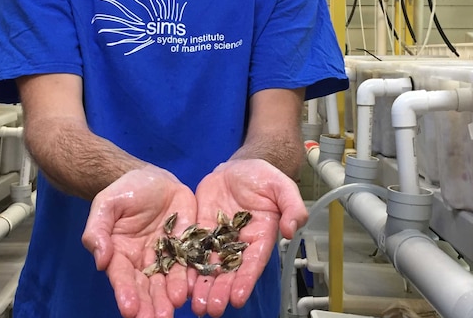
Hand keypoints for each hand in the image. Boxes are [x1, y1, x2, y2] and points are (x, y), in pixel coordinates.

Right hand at [83, 165, 196, 317]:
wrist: (152, 178)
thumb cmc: (124, 192)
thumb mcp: (106, 205)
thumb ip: (98, 231)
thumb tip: (100, 260)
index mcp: (120, 255)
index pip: (123, 278)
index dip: (126, 293)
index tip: (130, 310)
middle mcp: (144, 261)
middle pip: (147, 286)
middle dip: (152, 304)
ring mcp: (167, 254)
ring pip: (169, 279)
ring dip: (171, 296)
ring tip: (175, 308)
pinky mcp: (187, 244)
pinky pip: (190, 262)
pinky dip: (191, 276)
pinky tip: (192, 288)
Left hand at [189, 159, 308, 316]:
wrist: (238, 168)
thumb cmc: (263, 177)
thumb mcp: (282, 187)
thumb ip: (292, 206)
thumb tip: (292, 229)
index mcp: (261, 237)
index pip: (253, 263)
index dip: (245, 280)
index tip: (237, 297)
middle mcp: (239, 244)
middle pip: (229, 272)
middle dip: (220, 291)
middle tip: (211, 309)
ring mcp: (218, 239)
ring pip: (209, 266)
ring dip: (202, 286)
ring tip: (195, 305)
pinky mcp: (200, 231)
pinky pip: (192, 250)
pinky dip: (186, 266)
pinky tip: (179, 281)